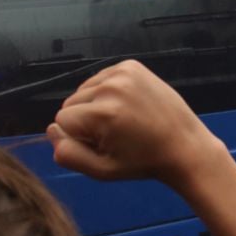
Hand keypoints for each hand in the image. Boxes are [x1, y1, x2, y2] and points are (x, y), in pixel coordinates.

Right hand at [49, 60, 223, 189]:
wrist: (185, 146)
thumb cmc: (143, 162)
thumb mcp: (102, 170)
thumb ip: (69, 154)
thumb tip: (50, 131)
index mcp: (102, 114)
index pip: (61, 121)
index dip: (77, 137)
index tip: (102, 145)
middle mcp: (110, 87)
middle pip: (70, 103)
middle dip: (84, 120)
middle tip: (114, 134)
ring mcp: (122, 72)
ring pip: (83, 90)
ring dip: (94, 105)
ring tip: (121, 120)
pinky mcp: (131, 65)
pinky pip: (100, 78)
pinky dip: (106, 92)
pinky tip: (126, 106)